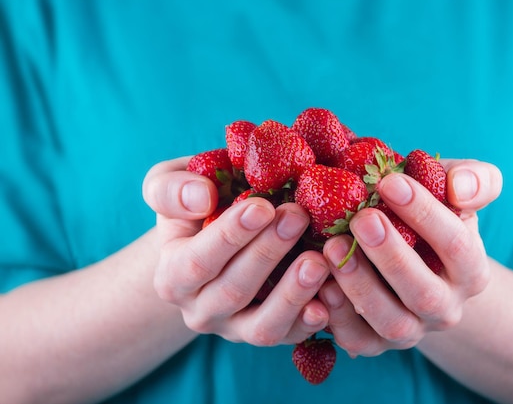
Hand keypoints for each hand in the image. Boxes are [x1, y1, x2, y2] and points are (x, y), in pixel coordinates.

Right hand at [142, 157, 330, 344]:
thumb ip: (172, 189)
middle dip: (268, 253)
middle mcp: (200, 310)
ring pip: (263, 326)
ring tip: (319, 261)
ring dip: (292, 294)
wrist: (213, 240)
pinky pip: (291, 336)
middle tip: (298, 216)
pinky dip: (311, 320)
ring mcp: (235, 329)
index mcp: (171, 275)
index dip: (230, 236)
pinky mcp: (268, 333)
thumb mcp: (169, 186)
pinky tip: (333, 295)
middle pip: (234, 291)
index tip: (262, 207)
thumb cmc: (196, 205)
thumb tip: (201, 198)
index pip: (198, 261)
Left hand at [318, 160, 502, 355]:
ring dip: (360, 285)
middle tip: (361, 219)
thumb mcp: (454, 193)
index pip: (456, 244)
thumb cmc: (429, 216)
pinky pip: (358, 340)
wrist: (412, 261)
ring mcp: (411, 331)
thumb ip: (472, 180)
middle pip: (424, 292)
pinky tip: (319, 283)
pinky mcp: (376, 344)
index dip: (424, 213)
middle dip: (391, 255)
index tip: (390, 182)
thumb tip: (459, 188)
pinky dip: (337, 316)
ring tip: (332, 247)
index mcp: (471, 269)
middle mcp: (446, 308)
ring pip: (391, 322)